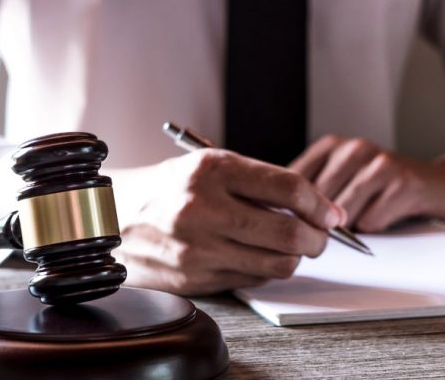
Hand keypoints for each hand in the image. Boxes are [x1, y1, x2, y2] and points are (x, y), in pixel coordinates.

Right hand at [108, 149, 344, 295]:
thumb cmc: (170, 189)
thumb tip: (318, 208)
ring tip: (294, 246)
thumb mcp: (211, 166)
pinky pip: (253, 279)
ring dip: (296, 257)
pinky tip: (260, 255)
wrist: (113, 218)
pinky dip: (267, 269)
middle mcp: (203, 209)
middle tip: (321, 235)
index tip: (331, 212)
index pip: (288, 188)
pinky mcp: (195, 278)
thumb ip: (261, 183)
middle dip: (318, 237)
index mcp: (212, 170)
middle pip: (289, 232)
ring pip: (277, 263)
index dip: (320, 204)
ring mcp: (198, 248)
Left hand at [289, 135, 444, 232]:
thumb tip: (274, 219)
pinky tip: (385, 221)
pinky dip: (374, 230)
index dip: (288, 210)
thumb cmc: (386, 191)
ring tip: (360, 228)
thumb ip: (311, 195)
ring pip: (341, 212)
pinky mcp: (403, 182)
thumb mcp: (344, 183)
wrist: (441, 187)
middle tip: (327, 238)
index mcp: (332, 146)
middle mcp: (354, 149)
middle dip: (316, 224)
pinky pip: (371, 220)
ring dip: (348, 230)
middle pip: (314, 201)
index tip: (292, 227)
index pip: (291, 182)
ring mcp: (379, 163)